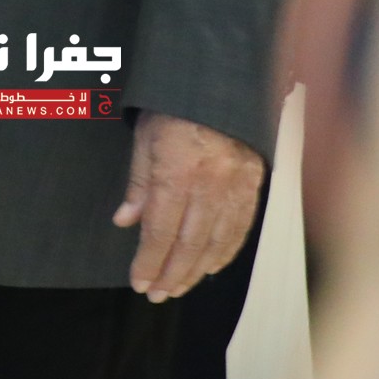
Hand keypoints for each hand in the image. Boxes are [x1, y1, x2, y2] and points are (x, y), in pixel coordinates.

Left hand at [113, 110, 263, 299]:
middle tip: (157, 294)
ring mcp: (235, 188)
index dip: (149, 261)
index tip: (139, 282)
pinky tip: (211, 267)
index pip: (160, 230)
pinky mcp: (254, 186)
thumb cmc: (174, 105)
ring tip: (178, 287)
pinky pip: (240, 229)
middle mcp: (209, 185)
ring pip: (216, 242)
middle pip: (189, 244)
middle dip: (171, 274)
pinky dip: (225, 253)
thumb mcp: (144, 137)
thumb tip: (125, 221)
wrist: (221, 83)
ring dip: (196, 271)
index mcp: (177, 172)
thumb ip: (138, 182)